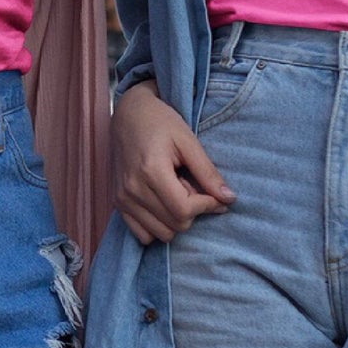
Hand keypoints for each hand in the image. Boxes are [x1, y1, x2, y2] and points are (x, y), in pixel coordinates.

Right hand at [111, 81, 234, 244]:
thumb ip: (207, 172)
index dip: (207, 206)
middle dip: (192, 210)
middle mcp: (132, 189)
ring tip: (175, 191)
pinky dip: (159, 225)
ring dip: (176, 218)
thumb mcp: (188, 141)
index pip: (184, 210)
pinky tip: (163, 202)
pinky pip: (143, 235)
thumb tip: (229, 198)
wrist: (129, 113)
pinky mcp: (118, 203)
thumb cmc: (160, 121)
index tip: (215, 195)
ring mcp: (122, 198)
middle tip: (191, 185)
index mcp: (151, 171)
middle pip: (175, 225)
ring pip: (161, 234)